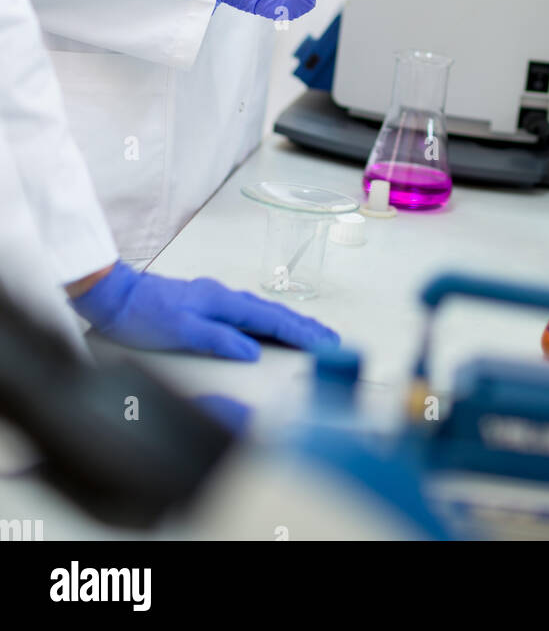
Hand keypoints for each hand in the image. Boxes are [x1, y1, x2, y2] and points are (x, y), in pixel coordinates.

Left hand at [72, 261, 339, 359]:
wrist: (116, 298)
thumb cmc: (143, 315)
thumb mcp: (181, 330)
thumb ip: (219, 339)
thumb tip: (253, 351)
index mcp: (223, 302)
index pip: (270, 319)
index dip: (300, 333)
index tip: (325, 343)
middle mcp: (224, 298)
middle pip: (273, 313)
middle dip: (304, 327)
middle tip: (332, 340)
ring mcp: (216, 301)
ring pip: (263, 313)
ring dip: (289, 325)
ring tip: (311, 336)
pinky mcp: (207, 307)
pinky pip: (249, 315)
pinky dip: (269, 324)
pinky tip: (271, 330)